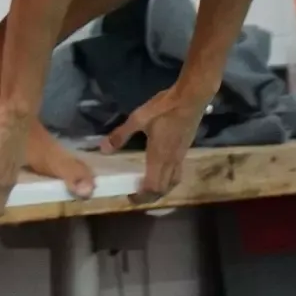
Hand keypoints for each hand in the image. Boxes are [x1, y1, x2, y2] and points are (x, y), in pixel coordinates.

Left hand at [98, 86, 208, 203]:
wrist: (191, 98)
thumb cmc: (165, 108)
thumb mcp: (138, 118)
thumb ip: (121, 134)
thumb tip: (103, 149)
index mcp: (158, 157)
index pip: (153, 187)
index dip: (142, 197)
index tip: (130, 197)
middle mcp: (171, 161)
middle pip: (164, 189)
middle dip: (150, 197)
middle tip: (136, 194)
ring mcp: (180, 157)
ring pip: (173, 182)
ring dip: (161, 189)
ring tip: (149, 186)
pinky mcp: (185, 150)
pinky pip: (177, 172)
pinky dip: (168, 179)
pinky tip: (161, 170)